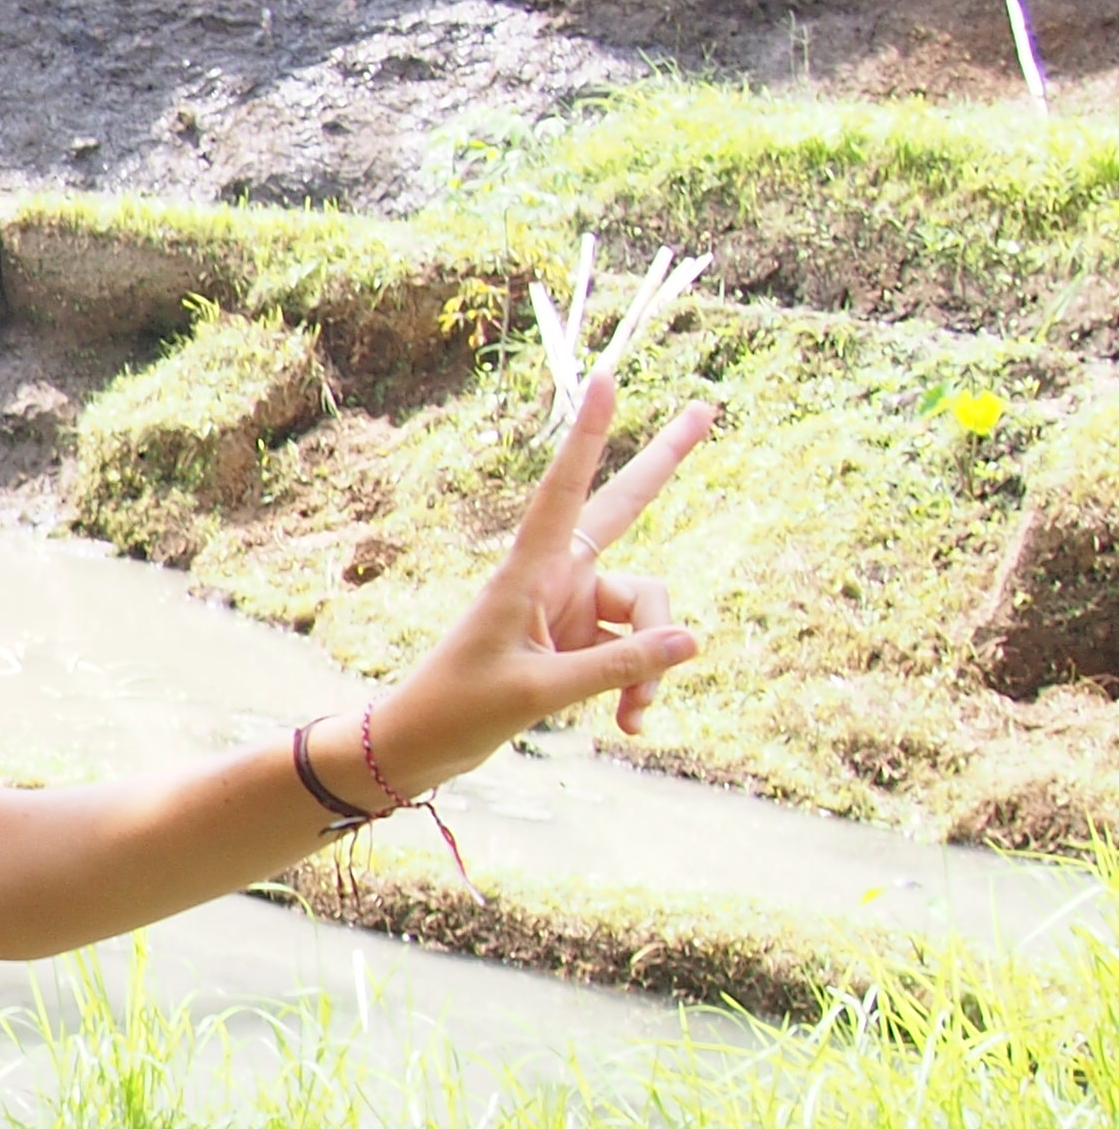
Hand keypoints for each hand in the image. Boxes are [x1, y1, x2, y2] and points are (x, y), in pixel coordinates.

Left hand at [373, 370, 714, 791]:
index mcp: (528, 571)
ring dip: (651, 666)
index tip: (606, 380)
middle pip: (625, 509)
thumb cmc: (460, 711)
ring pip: (648, 613)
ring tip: (633, 716)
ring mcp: (573, 608)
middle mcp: (555, 578)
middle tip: (707, 405)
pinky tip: (628, 726)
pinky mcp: (583, 642)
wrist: (421, 749)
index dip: (590, 436)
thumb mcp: (539, 693)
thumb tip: (694, 641)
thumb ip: (618, 670)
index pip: (566, 490)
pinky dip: (638, 688)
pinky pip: (636, 654)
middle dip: (664, 461)